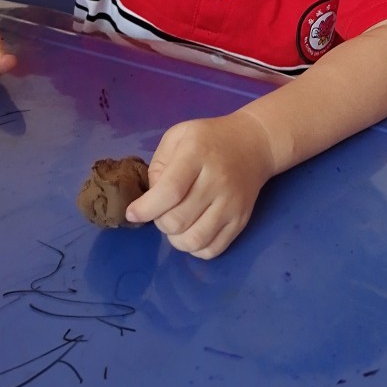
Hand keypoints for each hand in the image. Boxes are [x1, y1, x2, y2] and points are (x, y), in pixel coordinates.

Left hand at [125, 110, 275, 258]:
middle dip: (159, 222)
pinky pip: (213, 250)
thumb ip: (159, 165)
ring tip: (176, 224)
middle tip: (161, 211)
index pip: (170, 191)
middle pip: (178, 220)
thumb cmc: (208, 138)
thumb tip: (150, 200)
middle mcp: (217, 181)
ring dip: (175, 239)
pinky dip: (195, 248)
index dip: (146, 208)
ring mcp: (232, 204)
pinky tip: (192, 231)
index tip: (133, 213)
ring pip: (194, 241)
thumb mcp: (178, 136)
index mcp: (197, 154)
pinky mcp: (241, 220)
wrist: (253, 143)